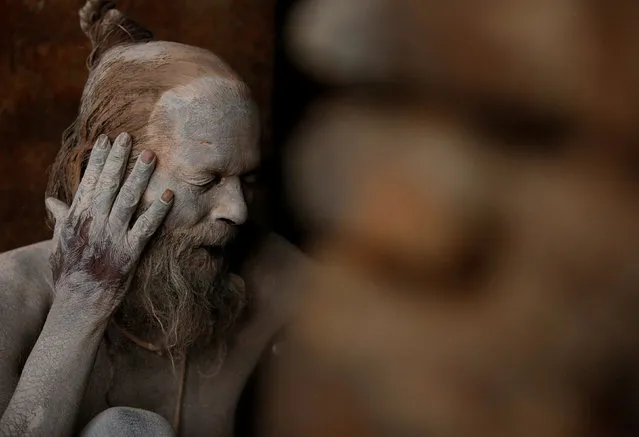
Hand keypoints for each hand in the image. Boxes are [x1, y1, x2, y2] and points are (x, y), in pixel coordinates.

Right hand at [45, 132, 172, 319]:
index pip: (88, 182)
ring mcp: (112, 237)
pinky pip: (146, 228)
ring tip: (151, 155)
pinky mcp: (129, 253)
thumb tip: (52, 200)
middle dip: (119, 159)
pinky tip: (169, 196)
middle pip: (108, 185)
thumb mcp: (59, 243)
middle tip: (129, 136)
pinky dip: (157, 211)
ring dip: (139, 176)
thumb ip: (60, 219)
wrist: (78, 304)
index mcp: (77, 218)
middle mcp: (94, 223)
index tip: (107, 140)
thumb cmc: (68, 273)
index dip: (99, 160)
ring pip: (127, 200)